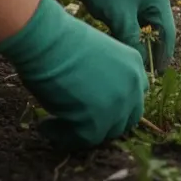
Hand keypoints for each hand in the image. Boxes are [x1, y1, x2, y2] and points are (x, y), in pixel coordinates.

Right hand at [0, 0, 147, 150]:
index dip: (117, 106)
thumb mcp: (100, 56)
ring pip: (106, 133)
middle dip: (105, 123)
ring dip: (83, 132)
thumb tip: (95, 99)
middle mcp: (133, 87)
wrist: (49, 40)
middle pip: (127, 119)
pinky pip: (81, 140)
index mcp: (135, 66)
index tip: (96, 109)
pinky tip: (45, 125)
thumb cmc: (64, 42)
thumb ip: (108, 77)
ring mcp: (117, 106)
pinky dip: (61, 136)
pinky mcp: (96, 122)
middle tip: (80, 123)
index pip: (135, 96)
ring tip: (56, 123)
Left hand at [40, 0, 176, 70]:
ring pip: (144, 26)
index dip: (164, 54)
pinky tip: (122, 45)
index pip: (168, 33)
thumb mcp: (120, 17)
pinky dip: (130, 33)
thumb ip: (132, 39)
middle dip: (152, 50)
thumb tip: (141, 61)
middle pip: (158, 30)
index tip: (158, 73)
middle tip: (145, 71)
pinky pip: (135, 20)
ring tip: (133, 60)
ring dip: (140, 42)